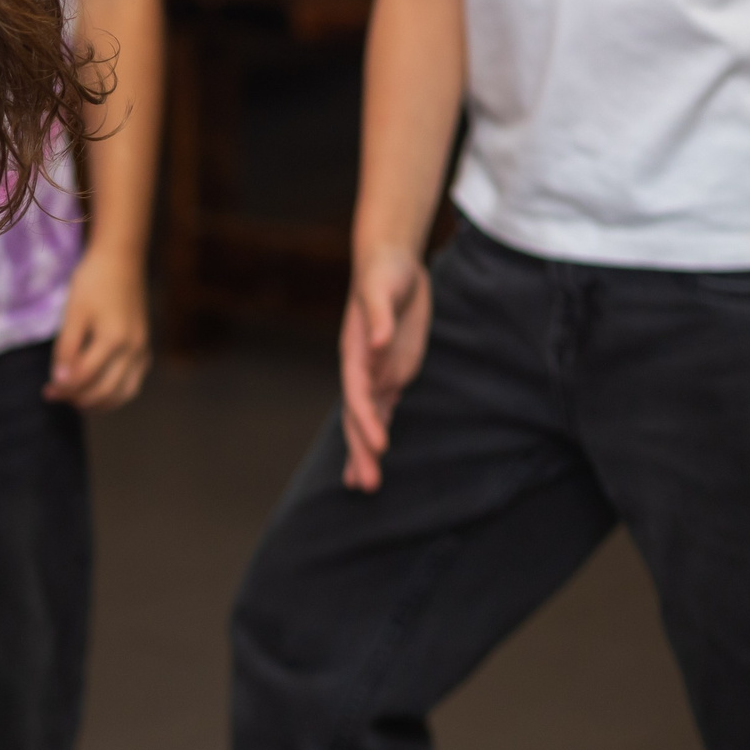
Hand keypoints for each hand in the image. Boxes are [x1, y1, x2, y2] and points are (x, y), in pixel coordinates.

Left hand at [48, 248, 151, 409]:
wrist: (120, 260)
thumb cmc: (92, 282)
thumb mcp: (73, 313)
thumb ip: (67, 348)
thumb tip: (60, 380)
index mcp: (113, 340)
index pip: (85, 377)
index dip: (63, 388)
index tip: (46, 390)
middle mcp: (133, 349)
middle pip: (104, 391)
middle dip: (77, 398)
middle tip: (55, 395)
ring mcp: (142, 350)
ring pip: (123, 393)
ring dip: (98, 403)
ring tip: (74, 401)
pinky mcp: (145, 348)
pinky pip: (133, 382)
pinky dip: (116, 393)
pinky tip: (98, 392)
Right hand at [340, 243, 431, 491]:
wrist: (391, 264)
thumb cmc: (384, 273)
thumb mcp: (382, 287)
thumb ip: (380, 314)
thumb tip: (378, 343)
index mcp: (356, 351)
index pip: (358, 392)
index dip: (365, 419)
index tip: (378, 445)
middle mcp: (363, 368)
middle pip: (358, 415)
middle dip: (361, 449)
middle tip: (367, 485)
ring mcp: (377, 372)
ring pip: (369, 419)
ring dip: (365, 450)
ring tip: (363, 484)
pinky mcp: (393, 371)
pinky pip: (384, 408)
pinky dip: (378, 431)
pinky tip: (375, 455)